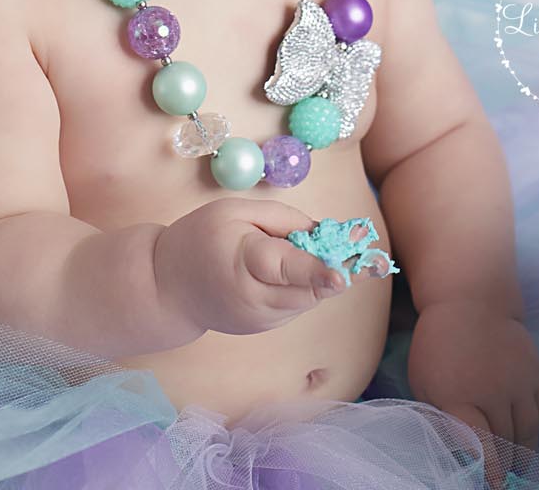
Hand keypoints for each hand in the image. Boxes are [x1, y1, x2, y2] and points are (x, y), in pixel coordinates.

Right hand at [153, 197, 348, 337]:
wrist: (167, 288)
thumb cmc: (200, 238)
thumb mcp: (234, 211)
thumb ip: (282, 219)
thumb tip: (324, 233)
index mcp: (243, 263)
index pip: (284, 267)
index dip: (315, 270)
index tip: (342, 273)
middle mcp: (254, 300)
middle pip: (308, 289)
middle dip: (339, 271)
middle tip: (371, 256)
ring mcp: (260, 320)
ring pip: (309, 298)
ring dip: (325, 277)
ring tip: (337, 252)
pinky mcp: (265, 327)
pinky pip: (297, 303)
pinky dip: (306, 286)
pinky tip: (299, 267)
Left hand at [406, 299, 538, 489]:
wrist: (470, 299)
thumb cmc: (437, 343)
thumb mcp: (424, 381)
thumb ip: (440, 417)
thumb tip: (459, 451)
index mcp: (461, 396)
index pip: (482, 446)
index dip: (489, 470)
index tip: (491, 484)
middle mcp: (494, 392)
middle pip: (506, 442)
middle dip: (504, 465)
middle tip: (502, 479)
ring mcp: (518, 382)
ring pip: (527, 431)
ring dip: (523, 453)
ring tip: (517, 466)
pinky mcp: (534, 373)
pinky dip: (534, 428)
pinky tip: (525, 436)